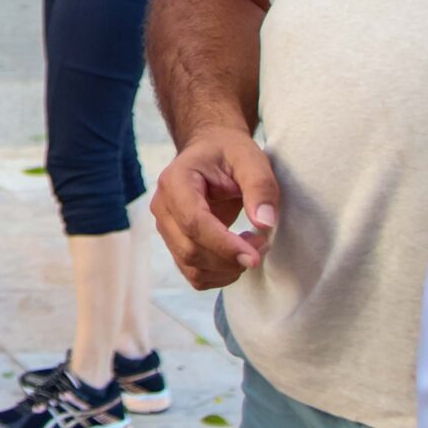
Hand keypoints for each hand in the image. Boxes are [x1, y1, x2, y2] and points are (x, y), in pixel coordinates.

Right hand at [150, 128, 279, 290]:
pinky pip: (194, 274)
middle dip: (230, 258)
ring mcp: (165, 228)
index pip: (193, 222)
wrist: (211, 151)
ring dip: (227, 269)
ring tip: (253, 248)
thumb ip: (260, 188)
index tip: (255, 256)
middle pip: (190, 250)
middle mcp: (162, 207)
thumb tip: (265, 224)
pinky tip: (238, 257)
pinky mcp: (175, 244)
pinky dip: (220, 276)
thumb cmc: (229, 152)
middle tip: (263, 244)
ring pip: (191, 267)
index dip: (223, 244)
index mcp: (175, 181)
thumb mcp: (251, 159)